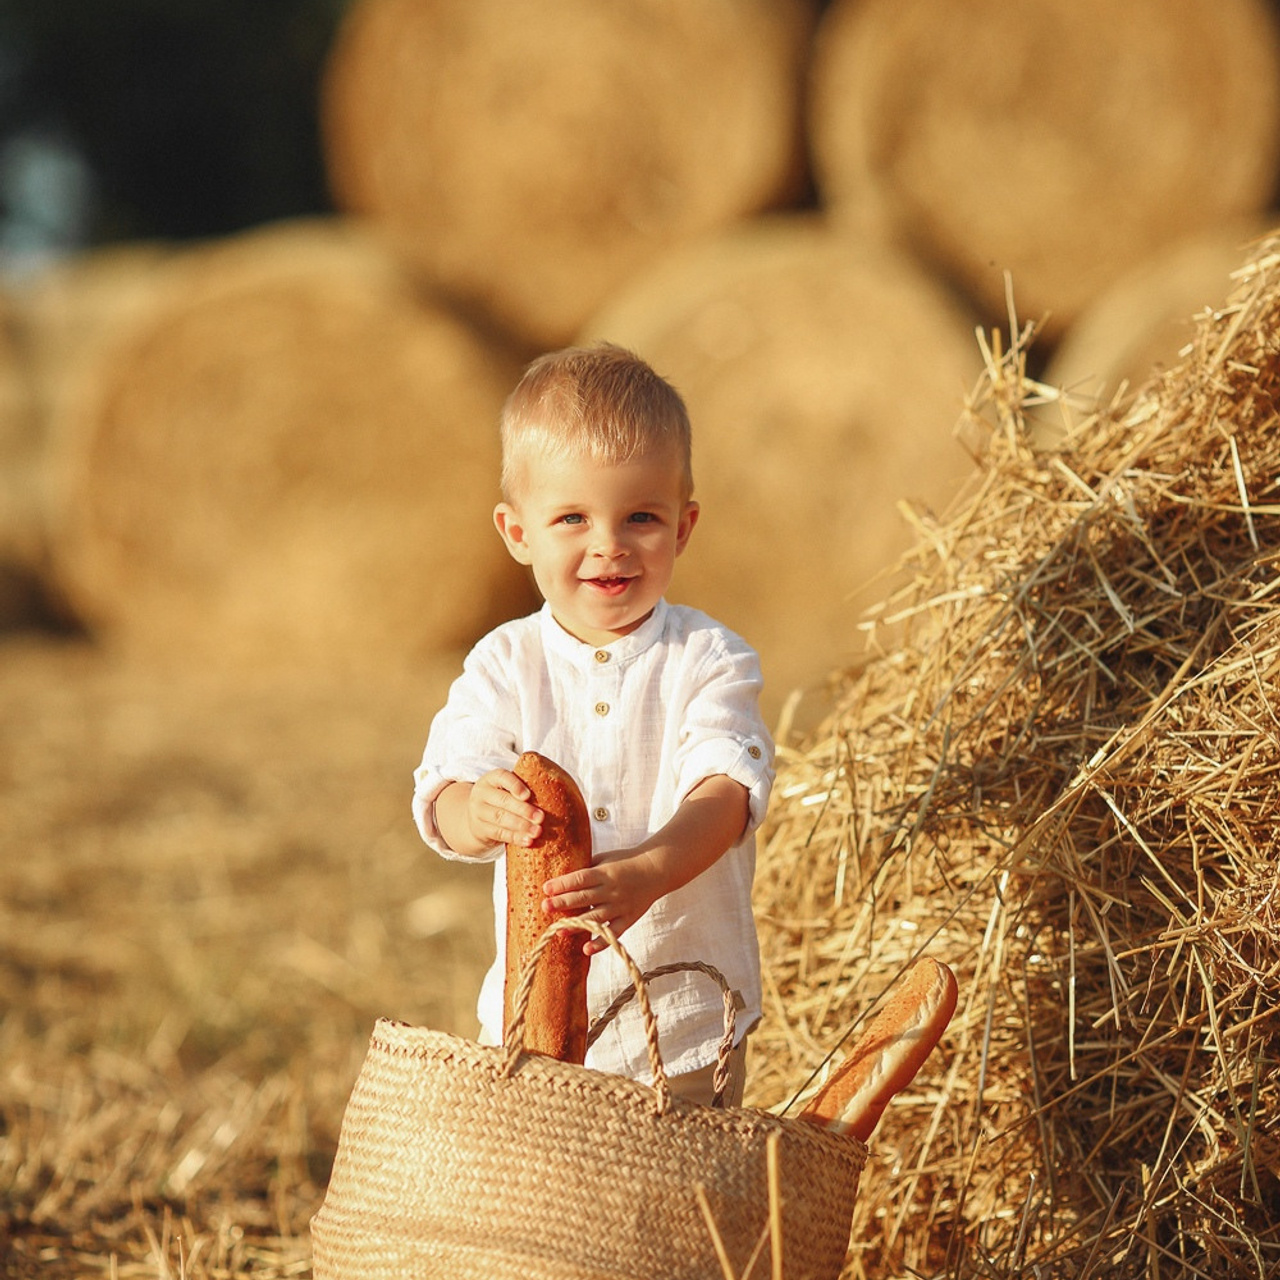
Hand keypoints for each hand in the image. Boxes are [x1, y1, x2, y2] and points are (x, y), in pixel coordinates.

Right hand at [464, 769, 543, 849]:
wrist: (478, 818)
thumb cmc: (502, 800)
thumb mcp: (506, 789)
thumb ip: (524, 787)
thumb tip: (560, 789)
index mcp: (491, 779)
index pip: (502, 777)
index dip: (515, 785)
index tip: (528, 795)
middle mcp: (482, 793)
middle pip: (503, 801)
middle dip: (524, 810)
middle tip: (541, 817)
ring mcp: (478, 812)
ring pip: (500, 819)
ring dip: (521, 826)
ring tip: (537, 831)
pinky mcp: (480, 830)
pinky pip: (499, 834)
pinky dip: (515, 837)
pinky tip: (527, 841)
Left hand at [542, 848, 662, 954]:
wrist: (657, 869)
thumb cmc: (626, 861)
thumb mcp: (606, 858)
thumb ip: (587, 868)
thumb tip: (561, 877)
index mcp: (604, 872)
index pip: (580, 879)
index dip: (563, 884)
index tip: (546, 888)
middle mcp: (612, 890)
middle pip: (584, 898)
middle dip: (563, 903)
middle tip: (545, 907)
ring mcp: (620, 906)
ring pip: (596, 918)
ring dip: (576, 925)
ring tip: (558, 930)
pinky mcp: (629, 918)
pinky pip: (613, 933)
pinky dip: (600, 943)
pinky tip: (586, 949)